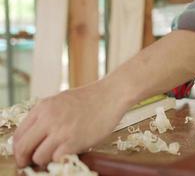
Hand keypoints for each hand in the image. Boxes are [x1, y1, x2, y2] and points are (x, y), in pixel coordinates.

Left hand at [13, 82, 129, 166]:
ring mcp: (61, 131)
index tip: (24, 154)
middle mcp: (48, 119)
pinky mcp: (74, 141)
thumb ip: (47, 115)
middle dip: (25, 159)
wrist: (111, 95)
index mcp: (43, 108)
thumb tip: (37, 134)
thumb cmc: (91, 98)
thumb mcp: (61, 100)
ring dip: (44, 160)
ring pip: (39, 157)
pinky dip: (60, 159)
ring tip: (54, 156)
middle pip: (24, 147)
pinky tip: (68, 153)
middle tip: (31, 163)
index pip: (19, 134)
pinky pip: (57, 159)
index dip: (19, 148)